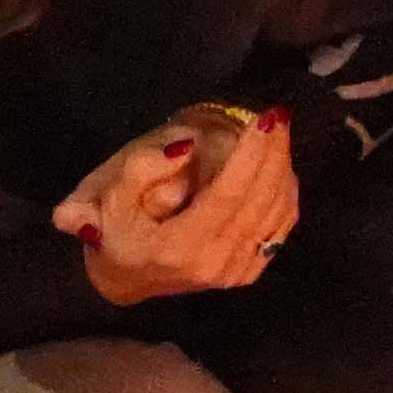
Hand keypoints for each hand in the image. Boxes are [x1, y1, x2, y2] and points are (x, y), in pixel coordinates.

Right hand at [57, 104, 293, 300]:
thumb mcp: (107, 199)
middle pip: (259, 201)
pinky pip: (280, 225)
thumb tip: (185, 147)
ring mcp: (234, 272)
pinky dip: (285, 191)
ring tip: (278, 132)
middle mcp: (214, 264)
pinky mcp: (248, 271)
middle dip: (273, 153)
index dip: (250, 155)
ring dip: (282, 168)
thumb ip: (140, 170)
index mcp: (179, 249)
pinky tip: (277, 164)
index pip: (227, 195)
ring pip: (276, 212)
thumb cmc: (116, 230)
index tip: (266, 119)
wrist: (125, 277)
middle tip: (278, 115)